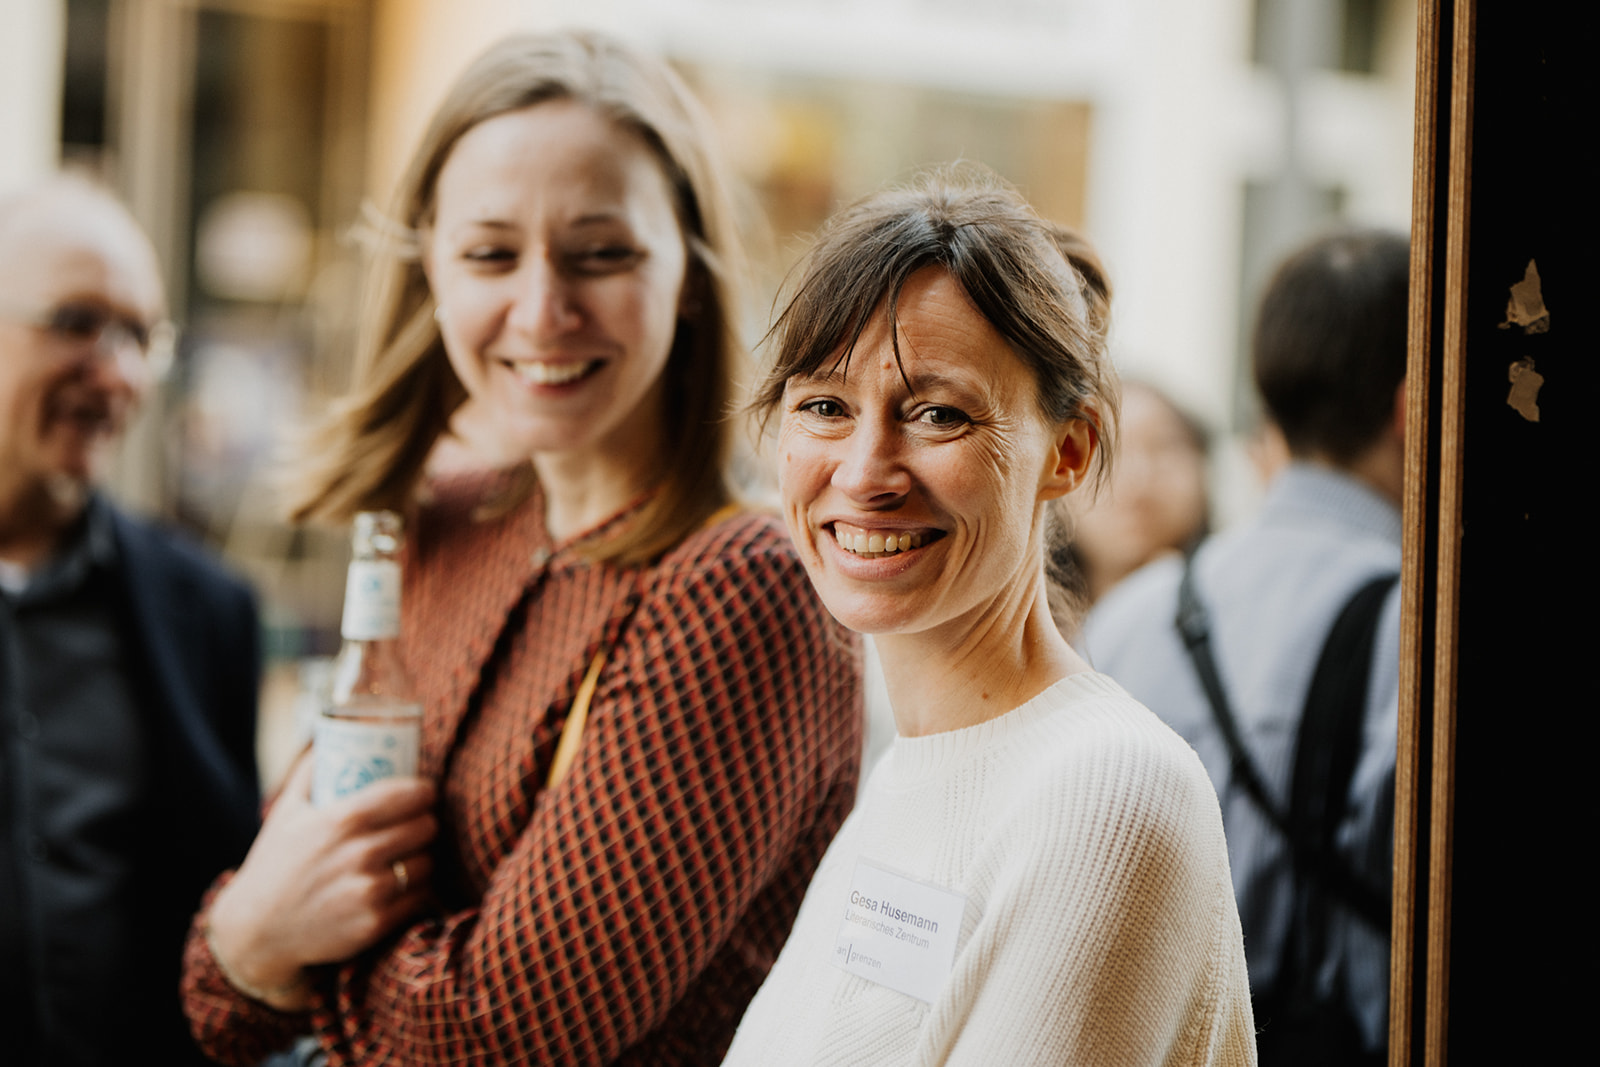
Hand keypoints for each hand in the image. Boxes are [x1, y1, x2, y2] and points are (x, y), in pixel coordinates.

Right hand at [205, 755, 437, 1009]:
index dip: (424, 791)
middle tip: (421, 820)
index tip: (424, 791)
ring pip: (427, 861)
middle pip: (425, 826)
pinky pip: (419, 896)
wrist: (256, 932)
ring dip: (424, 855)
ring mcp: (369, 890)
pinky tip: (406, 883)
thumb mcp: (286, 811)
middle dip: (426, 820)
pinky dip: (417, 889)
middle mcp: (359, 854)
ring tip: (412, 852)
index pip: (408, 794)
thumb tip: (329, 734)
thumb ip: (309, 770)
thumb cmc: (275, 864)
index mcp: (341, 820)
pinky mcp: (375, 923)